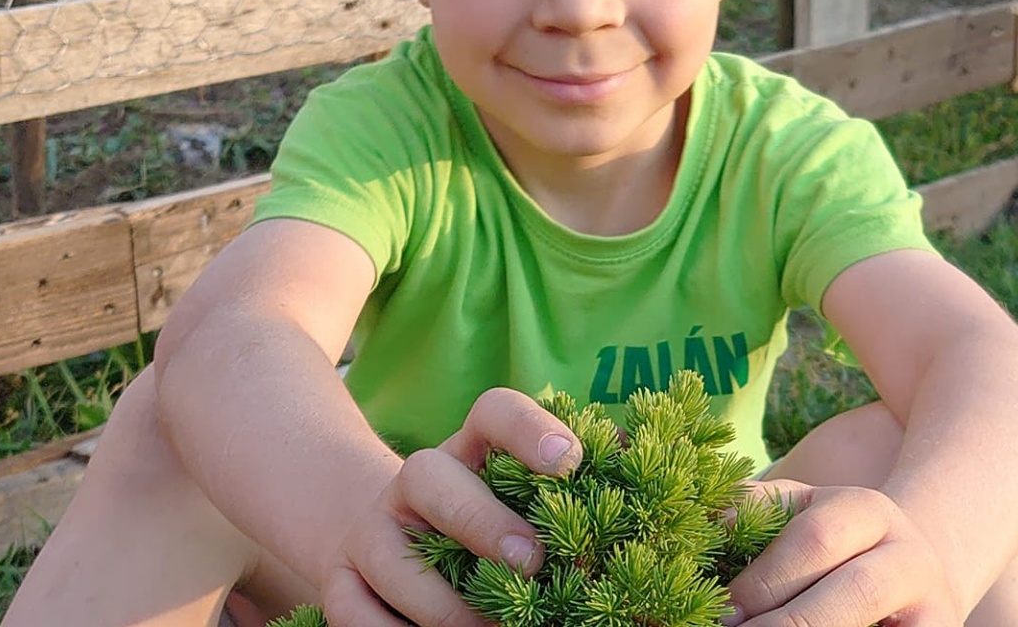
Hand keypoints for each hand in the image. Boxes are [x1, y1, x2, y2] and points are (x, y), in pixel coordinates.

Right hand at [320, 388, 581, 626]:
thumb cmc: (479, 521)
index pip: (494, 412)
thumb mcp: (520, 500)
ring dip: (447, 606)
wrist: (375, 539)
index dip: (529, 428)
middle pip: (430, 476)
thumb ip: (578, 498)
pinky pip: (356, 615)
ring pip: (394, 561)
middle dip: (481, 520)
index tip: (571, 462)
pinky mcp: (340, 582)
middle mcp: (417, 481)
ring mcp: (372, 532)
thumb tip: (677, 489)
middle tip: (532, 561)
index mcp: (472, 450)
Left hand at [726, 480, 965, 626]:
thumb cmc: (834, 548)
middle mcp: (909, 557)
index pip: (817, 540)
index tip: (721, 614)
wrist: (915, 577)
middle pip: (855, 592)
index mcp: (868, 511)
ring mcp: (935, 605)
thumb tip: (714, 520)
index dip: (765, 580)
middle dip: (789, 624)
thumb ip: (759, 511)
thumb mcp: (801, 514)